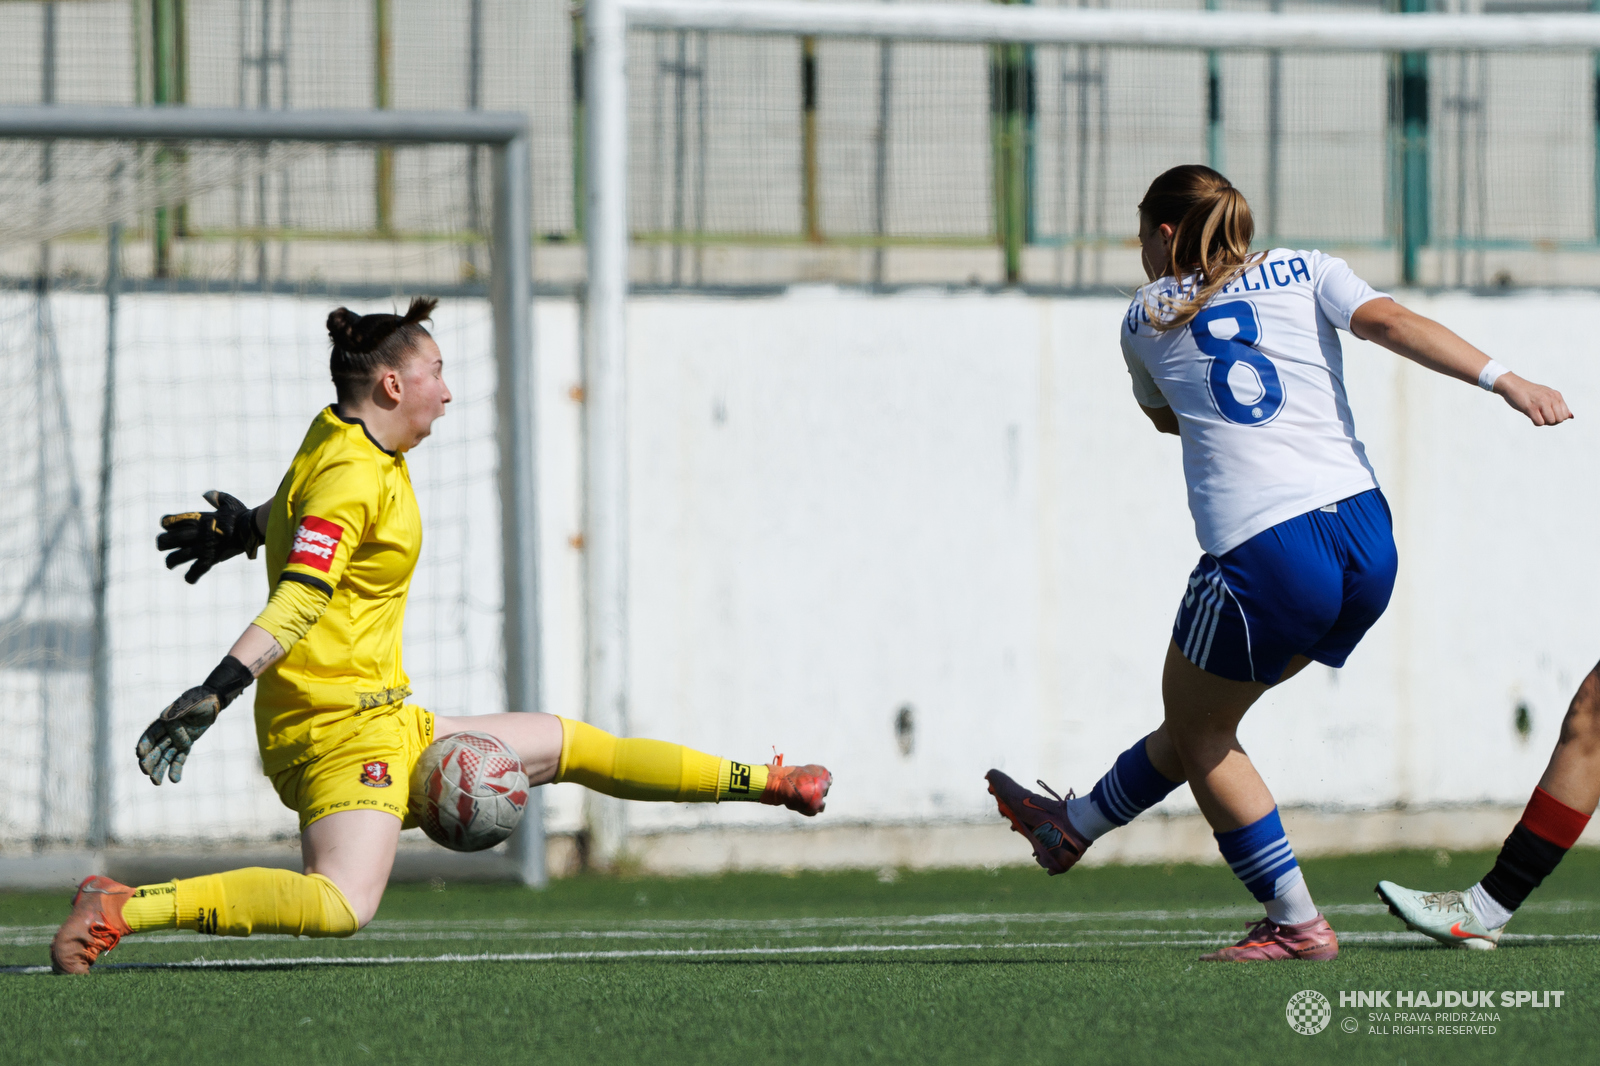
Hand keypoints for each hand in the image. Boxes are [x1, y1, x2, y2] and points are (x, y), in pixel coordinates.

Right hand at [134, 656, 254, 784]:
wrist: (212, 701)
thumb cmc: (200, 699)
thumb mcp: (192, 703)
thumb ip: (180, 711)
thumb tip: (166, 720)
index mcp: (165, 720)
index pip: (151, 734)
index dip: (145, 744)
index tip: (140, 754)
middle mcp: (167, 731)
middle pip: (155, 749)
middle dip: (149, 761)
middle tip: (146, 772)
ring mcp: (176, 739)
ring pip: (165, 756)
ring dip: (160, 769)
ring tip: (157, 783)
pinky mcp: (185, 745)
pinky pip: (180, 758)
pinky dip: (176, 769)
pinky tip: (174, 780)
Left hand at [158, 490, 263, 583]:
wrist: (251, 527)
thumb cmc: (242, 515)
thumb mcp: (229, 503)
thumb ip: (217, 498)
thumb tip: (208, 495)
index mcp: (195, 519)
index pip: (167, 521)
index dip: (167, 524)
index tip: (172, 527)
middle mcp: (193, 533)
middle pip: (165, 540)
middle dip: (163, 543)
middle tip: (166, 546)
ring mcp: (200, 547)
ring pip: (174, 558)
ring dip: (171, 562)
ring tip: (171, 564)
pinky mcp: (210, 559)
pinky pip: (194, 572)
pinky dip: (191, 577)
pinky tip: (190, 578)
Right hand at [1496, 374, 1572, 426]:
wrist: (1512, 385)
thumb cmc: (1529, 392)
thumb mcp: (1547, 396)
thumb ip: (1559, 405)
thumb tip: (1571, 417)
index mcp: (1556, 395)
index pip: (1565, 414)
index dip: (1557, 418)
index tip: (1548, 414)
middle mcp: (1551, 398)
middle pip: (1560, 419)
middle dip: (1551, 421)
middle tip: (1542, 416)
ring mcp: (1541, 402)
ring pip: (1551, 421)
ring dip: (1543, 422)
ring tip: (1536, 415)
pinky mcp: (1531, 407)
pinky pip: (1540, 423)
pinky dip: (1536, 422)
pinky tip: (1531, 415)